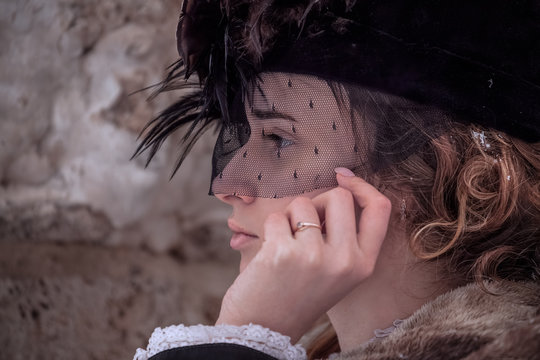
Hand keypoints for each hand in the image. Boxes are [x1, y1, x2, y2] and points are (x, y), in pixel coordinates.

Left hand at [216, 172, 391, 342]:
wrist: (263, 329)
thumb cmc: (298, 294)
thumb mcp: (337, 273)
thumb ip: (345, 237)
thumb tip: (339, 188)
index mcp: (363, 265)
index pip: (380, 208)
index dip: (362, 185)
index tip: (343, 177)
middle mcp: (345, 261)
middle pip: (340, 196)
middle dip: (318, 201)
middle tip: (304, 225)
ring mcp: (315, 257)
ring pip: (304, 202)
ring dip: (290, 216)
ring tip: (285, 244)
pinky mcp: (284, 253)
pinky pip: (277, 216)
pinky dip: (271, 228)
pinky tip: (270, 254)